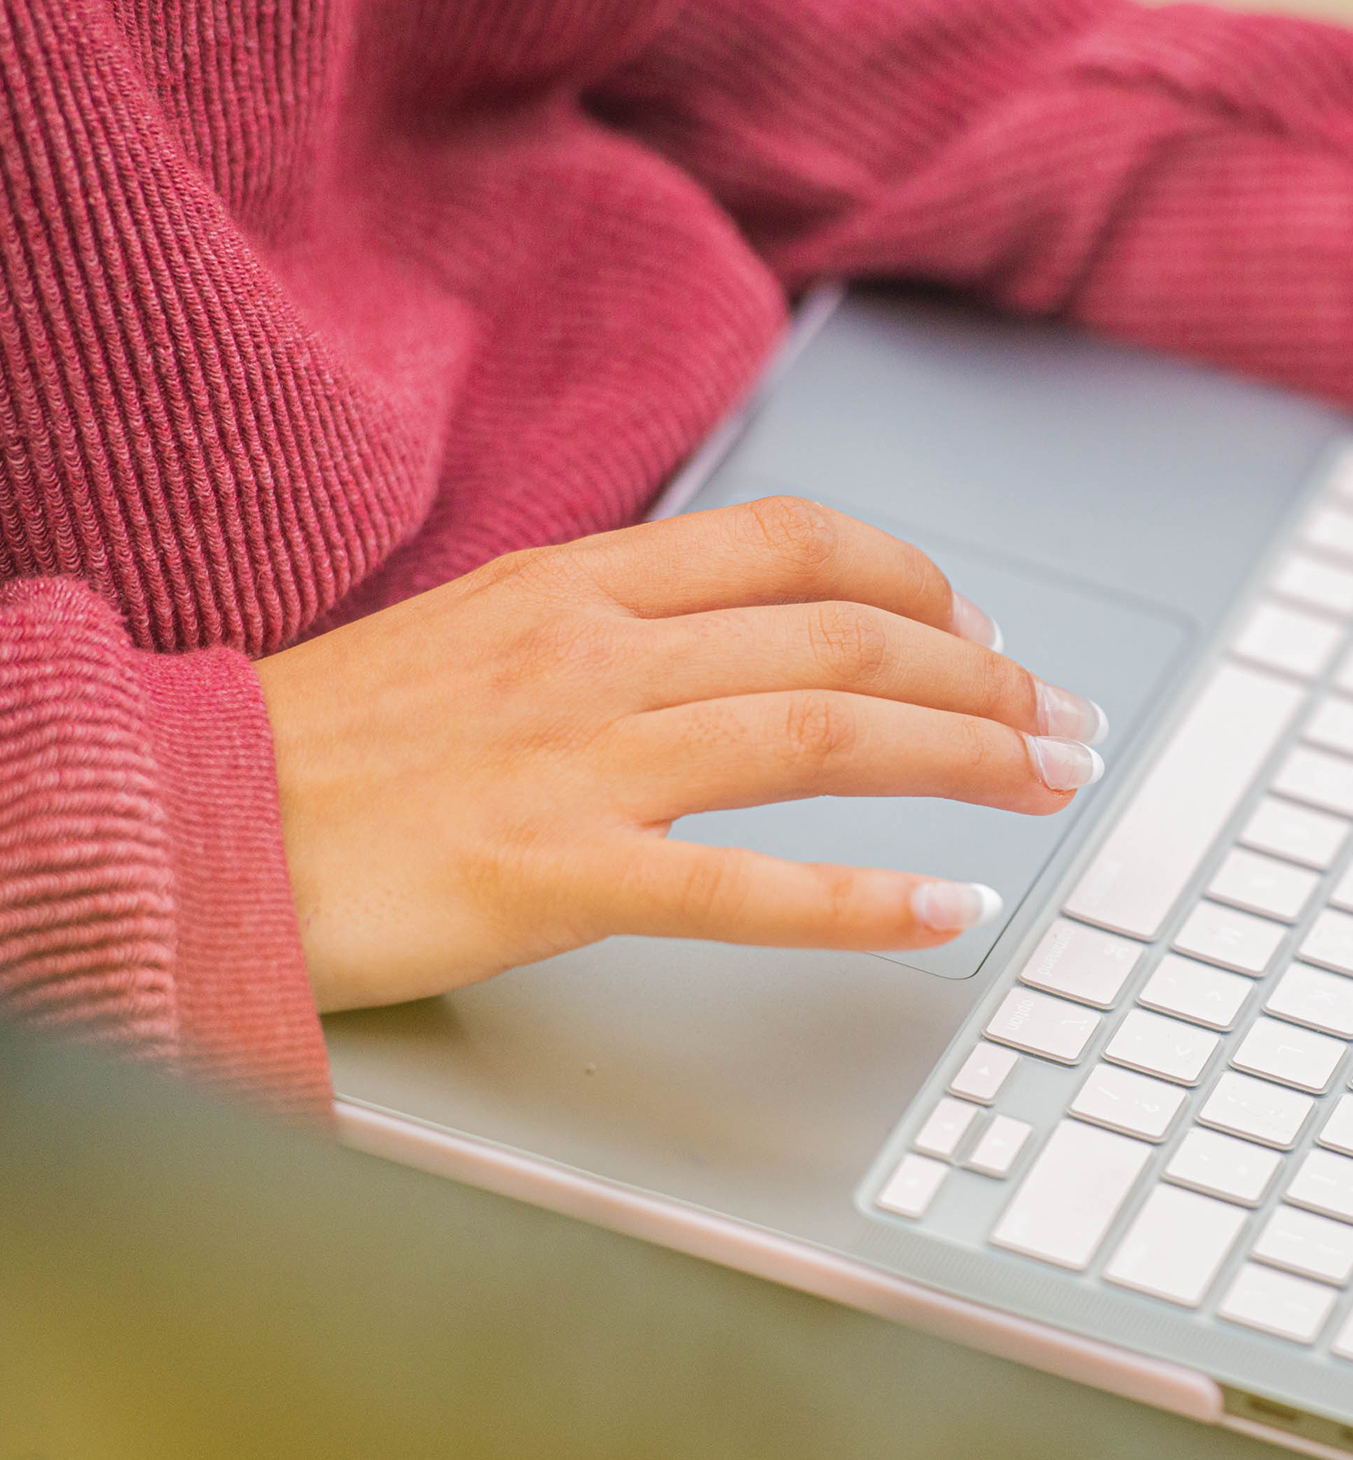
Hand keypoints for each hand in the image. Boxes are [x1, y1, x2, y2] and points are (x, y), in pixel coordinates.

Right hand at [254, 499, 1107, 1011]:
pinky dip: (860, 901)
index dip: (916, 579)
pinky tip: (943, 914)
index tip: (980, 625)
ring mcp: (582, 759)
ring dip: (963, 758)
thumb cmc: (325, 745)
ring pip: (825, 734)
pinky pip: (743, 887)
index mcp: (579, 583)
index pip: (795, 546)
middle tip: (1063, 718)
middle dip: (982, 677)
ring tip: (1049, 784)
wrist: (182, 817)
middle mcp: (599, 651)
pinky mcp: (554, 873)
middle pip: (845, 640)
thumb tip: (723, 643)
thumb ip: (602, 630)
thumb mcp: (474, 638)